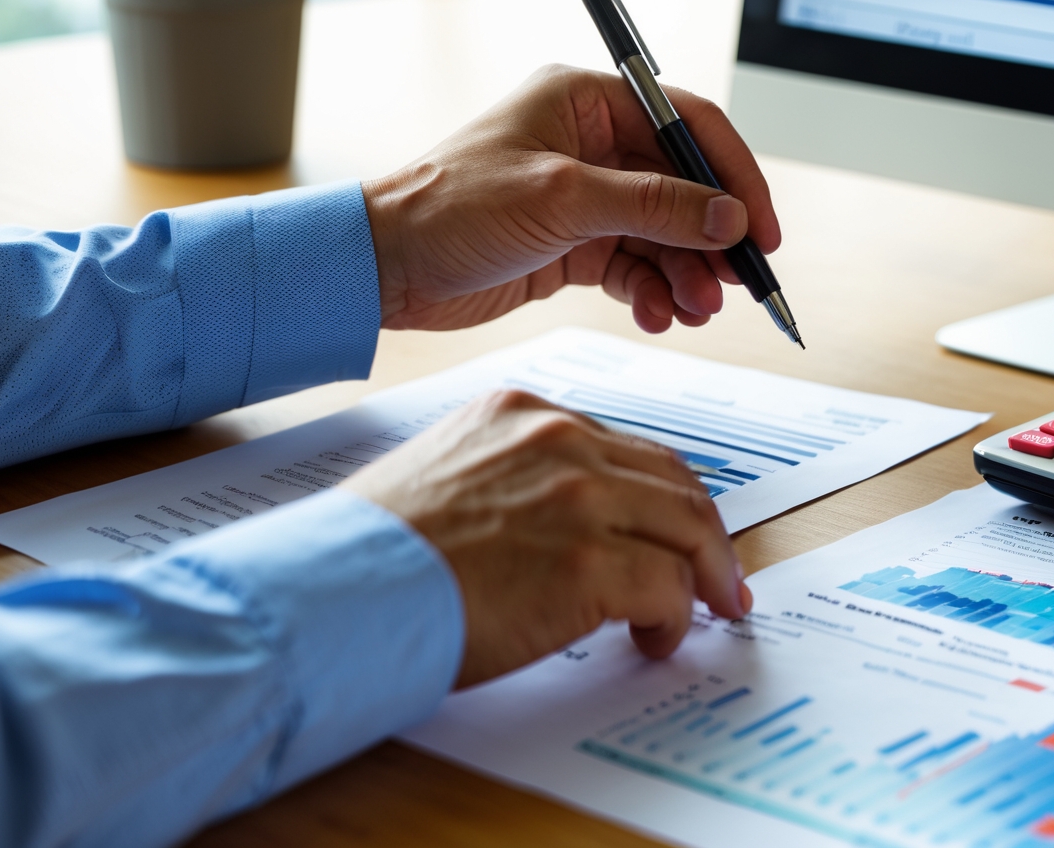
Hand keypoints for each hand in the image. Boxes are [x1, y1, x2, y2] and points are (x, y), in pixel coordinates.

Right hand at [342, 388, 752, 687]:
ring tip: (706, 612)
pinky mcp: (588, 561)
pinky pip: (667, 588)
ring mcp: (579, 497)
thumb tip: (564, 531)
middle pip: (675, 481)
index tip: (679, 533)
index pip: (627, 450)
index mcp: (524, 413)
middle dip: (708, 536)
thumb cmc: (371, 550)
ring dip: (705, 578)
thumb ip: (514, 480)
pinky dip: (675, 619)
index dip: (666, 498)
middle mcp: (560, 440)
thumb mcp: (447, 474)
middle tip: (720, 579)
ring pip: (687, 528)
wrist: (332, 589)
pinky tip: (653, 640)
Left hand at [361, 64, 781, 332]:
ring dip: (685, 272)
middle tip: (734, 281)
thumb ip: (653, 205)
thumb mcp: (562, 199)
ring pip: (664, 232)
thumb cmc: (447, 208)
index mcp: (586, 102)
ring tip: (692, 309)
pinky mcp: (574, 244)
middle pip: (684, 186)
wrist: (386, 268)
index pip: (687, 126)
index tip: (760, 226)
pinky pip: (636, 265)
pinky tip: (659, 314)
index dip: (734, 174)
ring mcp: (585, 197)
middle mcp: (591, 144)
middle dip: (711, 237)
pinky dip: (654, 290)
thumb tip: (726, 216)